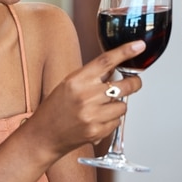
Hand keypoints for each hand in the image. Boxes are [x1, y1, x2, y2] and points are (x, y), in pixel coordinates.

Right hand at [29, 40, 143, 156]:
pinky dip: (112, 120)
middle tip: (134, 82)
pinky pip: (117, 122)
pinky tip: (98, 120)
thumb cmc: (54, 109)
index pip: (106, 61)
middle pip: (124, 85)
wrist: (43, 136)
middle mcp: (85, 96)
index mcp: (77, 80)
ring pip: (123, 106)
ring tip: (103, 107)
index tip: (138, 46)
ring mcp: (92, 115)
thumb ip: (92, 76)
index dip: (125, 51)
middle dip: (134, 83)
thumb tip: (115, 66)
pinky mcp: (97, 131)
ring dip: (118, 105)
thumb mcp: (69, 84)